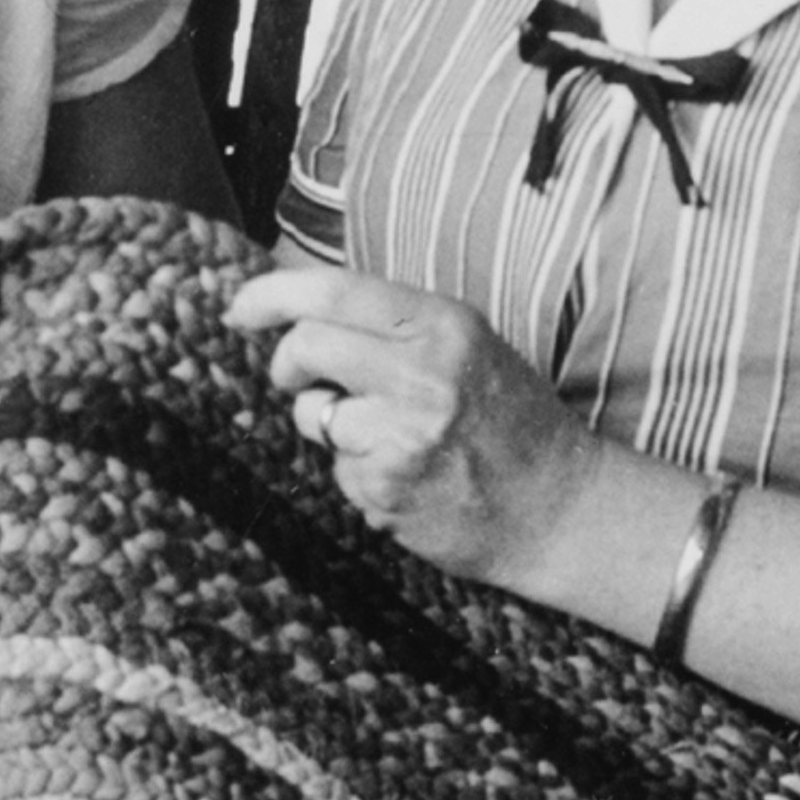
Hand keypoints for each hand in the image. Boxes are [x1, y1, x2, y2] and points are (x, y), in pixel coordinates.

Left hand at [229, 252, 610, 593]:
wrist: (560, 509)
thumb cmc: (510, 423)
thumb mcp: (466, 348)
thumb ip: (393, 328)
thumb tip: (298, 310)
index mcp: (443, 324)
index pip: (333, 290)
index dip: (272, 295)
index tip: (240, 309)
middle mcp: (423, 372)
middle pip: (306, 346)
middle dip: (287, 364)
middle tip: (297, 379)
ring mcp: (403, 433)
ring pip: (312, 414)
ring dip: (328, 427)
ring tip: (384, 439)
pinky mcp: (388, 488)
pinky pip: (338, 469)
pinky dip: (358, 474)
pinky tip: (407, 478)